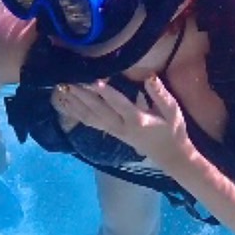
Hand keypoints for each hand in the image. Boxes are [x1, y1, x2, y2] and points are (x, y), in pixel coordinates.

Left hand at [52, 76, 192, 168]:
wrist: (170, 156)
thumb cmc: (173, 131)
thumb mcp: (173, 112)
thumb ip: (160, 95)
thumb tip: (150, 78)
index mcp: (137, 120)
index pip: (119, 104)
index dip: (106, 92)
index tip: (94, 81)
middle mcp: (122, 127)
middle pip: (99, 111)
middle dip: (83, 96)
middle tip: (69, 81)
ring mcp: (115, 132)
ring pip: (91, 117)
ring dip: (75, 104)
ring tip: (62, 90)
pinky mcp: (112, 133)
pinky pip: (91, 123)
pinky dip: (77, 113)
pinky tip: (67, 104)